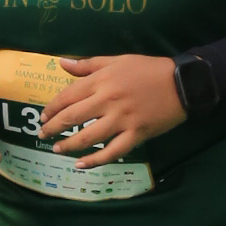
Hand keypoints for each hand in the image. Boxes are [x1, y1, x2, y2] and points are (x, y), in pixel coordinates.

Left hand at [39, 54, 186, 165]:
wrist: (182, 83)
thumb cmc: (148, 69)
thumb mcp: (117, 60)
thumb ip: (88, 64)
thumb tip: (61, 63)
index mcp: (101, 81)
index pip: (67, 96)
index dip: (51, 109)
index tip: (43, 117)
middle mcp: (108, 101)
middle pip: (72, 118)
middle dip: (53, 128)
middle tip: (43, 135)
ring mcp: (122, 120)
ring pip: (88, 137)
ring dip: (69, 145)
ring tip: (58, 149)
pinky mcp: (136, 135)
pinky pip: (112, 152)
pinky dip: (95, 160)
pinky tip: (81, 164)